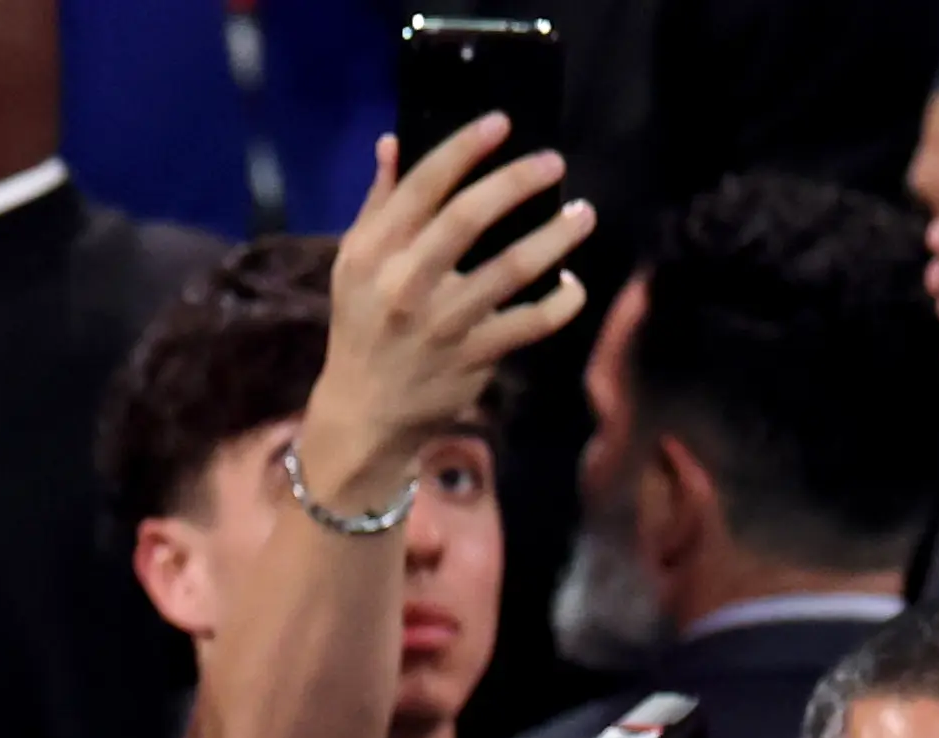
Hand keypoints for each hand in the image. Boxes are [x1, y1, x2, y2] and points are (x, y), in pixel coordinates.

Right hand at [303, 119, 593, 506]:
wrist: (364, 413)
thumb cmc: (363, 326)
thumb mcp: (354, 265)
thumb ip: (378, 205)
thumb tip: (392, 143)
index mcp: (372, 252)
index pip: (421, 187)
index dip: (464, 149)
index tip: (501, 123)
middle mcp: (404, 284)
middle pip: (467, 219)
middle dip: (515, 182)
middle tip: (553, 162)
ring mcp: (442, 323)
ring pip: (510, 269)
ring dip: (554, 237)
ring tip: (583, 214)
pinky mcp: (473, 358)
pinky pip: (530, 324)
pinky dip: (560, 303)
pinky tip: (573, 285)